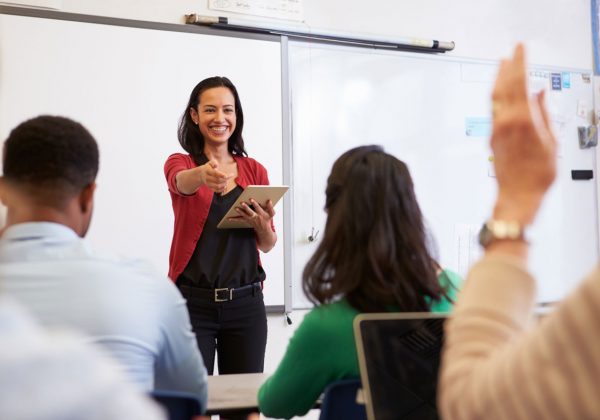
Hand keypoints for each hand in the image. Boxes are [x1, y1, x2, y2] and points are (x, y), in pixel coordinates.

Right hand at [199, 159, 232, 193]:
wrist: (201, 174)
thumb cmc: (209, 167)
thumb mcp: (210, 163)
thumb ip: (214, 162)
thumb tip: (216, 165)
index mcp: (207, 171)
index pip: (215, 173)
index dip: (221, 175)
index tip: (227, 175)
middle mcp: (207, 178)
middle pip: (217, 180)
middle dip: (225, 179)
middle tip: (229, 176)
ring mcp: (208, 183)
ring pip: (217, 186)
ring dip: (224, 184)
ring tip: (227, 181)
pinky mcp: (210, 187)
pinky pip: (216, 190)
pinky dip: (222, 189)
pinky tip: (225, 186)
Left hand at [233, 199, 274, 231]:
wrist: (263, 230)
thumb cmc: (267, 220)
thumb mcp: (271, 214)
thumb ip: (271, 207)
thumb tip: (269, 200)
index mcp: (261, 214)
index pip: (258, 208)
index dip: (254, 203)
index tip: (251, 199)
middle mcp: (255, 217)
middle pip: (250, 212)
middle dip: (246, 208)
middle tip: (241, 203)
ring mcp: (250, 219)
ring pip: (244, 216)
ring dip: (239, 212)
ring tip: (235, 208)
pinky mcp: (246, 221)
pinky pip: (240, 220)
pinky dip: (234, 219)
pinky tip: (228, 218)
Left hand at [490, 44, 556, 224]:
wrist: (517, 196)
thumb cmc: (537, 176)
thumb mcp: (551, 142)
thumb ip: (545, 113)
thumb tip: (541, 93)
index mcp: (523, 121)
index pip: (519, 83)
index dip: (519, 63)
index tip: (520, 49)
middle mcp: (505, 122)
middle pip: (503, 87)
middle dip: (507, 67)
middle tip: (511, 53)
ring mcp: (496, 130)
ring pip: (494, 98)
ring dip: (498, 80)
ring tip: (502, 66)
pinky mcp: (491, 137)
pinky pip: (493, 110)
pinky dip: (497, 96)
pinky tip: (501, 92)